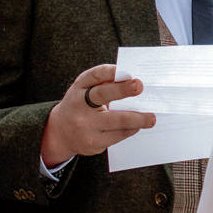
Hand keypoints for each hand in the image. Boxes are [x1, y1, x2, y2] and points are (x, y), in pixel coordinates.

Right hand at [41, 64, 155, 166]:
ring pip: (117, 120)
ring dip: (138, 118)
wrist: (60, 133)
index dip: (110, 71)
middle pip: (103, 95)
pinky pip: (117, 136)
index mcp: (79, 88)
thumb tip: (132, 80)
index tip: (127, 70)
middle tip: (140, 86)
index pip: (94, 75)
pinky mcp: (93, 142)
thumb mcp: (85, 90)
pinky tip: (138, 126)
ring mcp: (85, 125)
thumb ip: (104, 83)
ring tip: (151, 118)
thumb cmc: (80, 106)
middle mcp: (79, 105)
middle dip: (123, 89)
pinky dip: (131, 129)